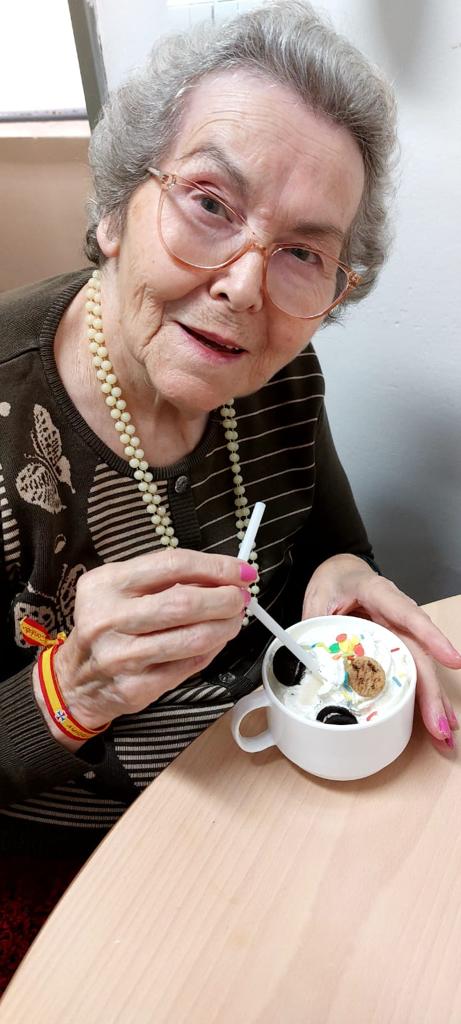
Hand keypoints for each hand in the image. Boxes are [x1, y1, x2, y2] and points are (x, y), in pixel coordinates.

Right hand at [43, 549, 253, 746]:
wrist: (76, 678)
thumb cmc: (108, 625)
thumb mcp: (122, 589)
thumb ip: (165, 580)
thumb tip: (222, 576)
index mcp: (107, 584)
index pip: (172, 565)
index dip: (215, 566)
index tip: (241, 571)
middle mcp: (109, 618)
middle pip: (184, 603)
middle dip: (225, 599)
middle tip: (240, 598)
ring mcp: (121, 656)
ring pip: (192, 639)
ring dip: (225, 627)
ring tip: (233, 620)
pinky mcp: (136, 686)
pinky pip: (189, 666)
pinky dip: (211, 651)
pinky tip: (215, 641)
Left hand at [302, 554, 460, 748]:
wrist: (342, 570)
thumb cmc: (335, 580)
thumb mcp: (318, 598)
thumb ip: (313, 627)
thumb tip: (305, 662)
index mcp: (377, 593)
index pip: (407, 614)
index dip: (430, 637)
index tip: (451, 660)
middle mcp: (395, 613)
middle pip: (418, 651)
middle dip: (431, 689)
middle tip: (440, 723)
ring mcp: (399, 629)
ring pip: (420, 664)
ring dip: (432, 697)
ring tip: (442, 728)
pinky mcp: (396, 643)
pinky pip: (411, 667)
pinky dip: (421, 692)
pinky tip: (431, 714)